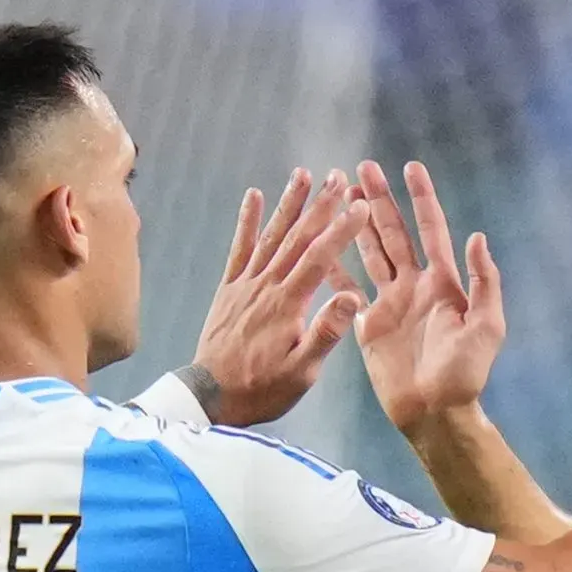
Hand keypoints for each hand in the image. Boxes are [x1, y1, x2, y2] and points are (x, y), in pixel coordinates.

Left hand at [189, 168, 367, 426]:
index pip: (320, 257)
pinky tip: (253, 196)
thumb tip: (352, 297)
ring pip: (270, 236)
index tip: (360, 205)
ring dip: (288, 204)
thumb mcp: (302, 371)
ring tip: (303, 174)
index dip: (341, 229)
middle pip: (297, 237)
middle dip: (320, 205)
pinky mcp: (228, 288)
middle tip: (338, 176)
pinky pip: (239, 249)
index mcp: (288, 304)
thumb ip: (325, 333)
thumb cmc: (263, 388)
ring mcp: (245, 284)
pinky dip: (247, 222)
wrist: (211, 397)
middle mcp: (266, 286)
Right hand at [350, 159, 505, 438]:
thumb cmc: (465, 373)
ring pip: (370, 253)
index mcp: (442, 282)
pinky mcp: (368, 323)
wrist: (435, 411)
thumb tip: (476, 237)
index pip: (431, 230)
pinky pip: (347, 289)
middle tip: (361, 168)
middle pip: (394, 233)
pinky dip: (334, 268)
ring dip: (357, 224)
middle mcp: (414, 285)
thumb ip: (483, 282)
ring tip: (341, 194)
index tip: (410, 167)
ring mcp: (390, 302)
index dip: (422, 198)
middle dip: (379, 200)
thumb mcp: (486, 326)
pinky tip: (320, 246)